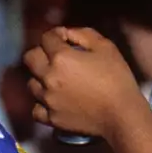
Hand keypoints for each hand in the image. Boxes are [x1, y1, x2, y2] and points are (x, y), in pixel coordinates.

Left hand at [23, 27, 147, 140]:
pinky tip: (53, 100)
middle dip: (41, 52)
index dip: (56, 34)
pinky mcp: (51, 118)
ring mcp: (47, 100)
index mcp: (61, 58)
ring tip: (56, 80)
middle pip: (30, 58)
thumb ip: (83, 34)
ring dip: (41, 77)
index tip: (66, 39)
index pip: (46, 38)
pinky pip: (36, 108)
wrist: (121, 115)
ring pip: (31, 83)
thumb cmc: (116, 79)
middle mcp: (48, 77)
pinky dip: (41, 103)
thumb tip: (67, 34)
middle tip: (56, 57)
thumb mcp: (105, 47)